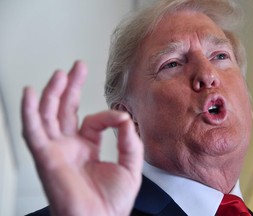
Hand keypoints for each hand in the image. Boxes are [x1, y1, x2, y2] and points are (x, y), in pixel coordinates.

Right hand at [21, 61, 142, 215]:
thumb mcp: (130, 166)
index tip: (120, 118)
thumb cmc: (112, 202)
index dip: (107, 115)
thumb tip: (125, 118)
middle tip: (76, 68)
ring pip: (49, 114)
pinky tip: (30, 93)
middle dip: (70, 87)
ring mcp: (57, 150)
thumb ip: (130, 140)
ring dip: (53, 93)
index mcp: (87, 148)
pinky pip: (34, 130)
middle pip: (65, 110)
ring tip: (61, 74)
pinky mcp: (46, 156)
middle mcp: (69, 146)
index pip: (93, 120)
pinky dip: (29, 111)